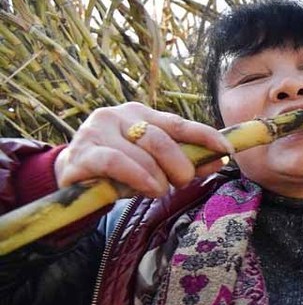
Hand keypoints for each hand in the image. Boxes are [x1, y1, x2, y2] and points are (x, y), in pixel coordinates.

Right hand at [54, 102, 233, 197]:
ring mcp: (98, 131)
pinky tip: (148, 189)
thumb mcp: (156, 166)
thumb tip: (220, 159)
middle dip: (181, 164)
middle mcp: (118, 116)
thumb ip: (186, 162)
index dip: (205, 135)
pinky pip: (118, 162)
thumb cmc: (121, 171)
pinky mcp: (82, 152)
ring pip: (143, 153)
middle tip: (183, 182)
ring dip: (159, 178)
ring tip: (159, 190)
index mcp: (140, 114)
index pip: (178, 122)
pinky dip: (139, 177)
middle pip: (162, 139)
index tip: (227, 149)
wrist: (74, 179)